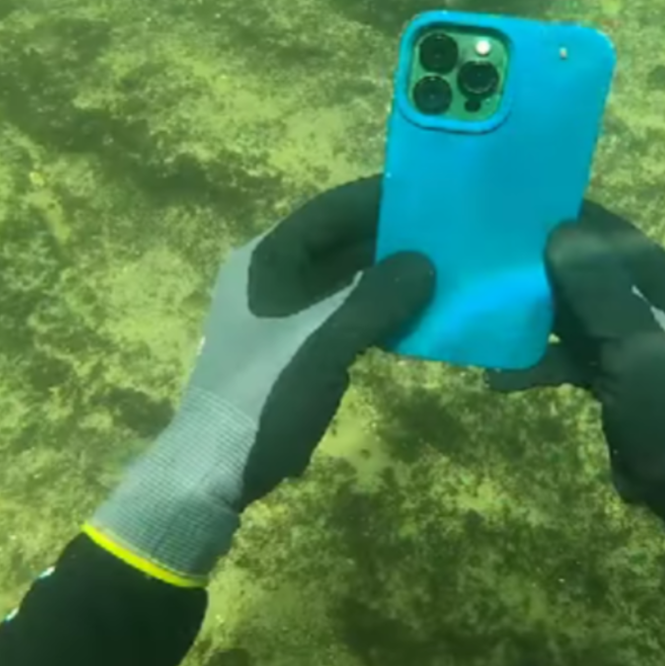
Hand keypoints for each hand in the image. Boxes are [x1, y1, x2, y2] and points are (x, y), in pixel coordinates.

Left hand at [88, 176, 433, 586]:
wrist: (214, 471)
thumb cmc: (264, 396)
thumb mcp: (324, 343)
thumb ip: (376, 298)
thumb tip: (426, 264)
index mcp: (265, 259)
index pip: (331, 209)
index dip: (380, 198)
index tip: (433, 193)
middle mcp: (270, 276)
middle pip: (339, 242)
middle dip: (391, 239)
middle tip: (450, 236)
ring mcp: (279, 314)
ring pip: (343, 280)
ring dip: (387, 278)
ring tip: (444, 273)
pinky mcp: (291, 349)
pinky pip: (342, 315)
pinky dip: (375, 312)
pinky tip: (414, 321)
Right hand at [492, 202, 664, 625]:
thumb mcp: (641, 345)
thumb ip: (599, 288)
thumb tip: (559, 230)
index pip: (611, 235)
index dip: (563, 225)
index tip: (506, 219)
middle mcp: (658, 303)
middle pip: (588, 272)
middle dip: (537, 272)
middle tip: (480, 268)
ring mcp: (639, 342)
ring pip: (576, 316)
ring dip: (533, 322)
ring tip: (483, 321)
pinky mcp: (621, 379)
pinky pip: (575, 358)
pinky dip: (542, 364)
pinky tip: (500, 379)